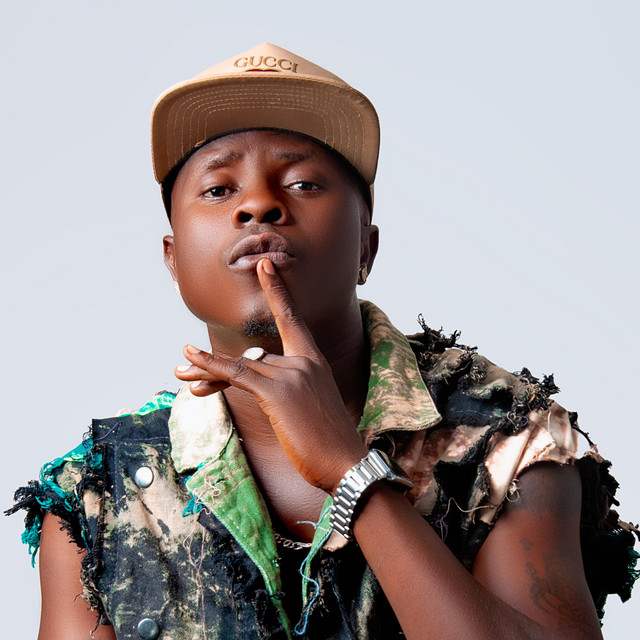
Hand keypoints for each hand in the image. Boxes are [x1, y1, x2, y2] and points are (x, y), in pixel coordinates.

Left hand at [174, 258, 367, 492]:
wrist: (346, 464)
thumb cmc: (330, 442)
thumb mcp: (311, 407)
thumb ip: (285, 389)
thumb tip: (253, 382)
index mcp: (314, 361)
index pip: (292, 318)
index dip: (277, 290)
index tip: (265, 266)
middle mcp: (303, 361)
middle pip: (252, 354)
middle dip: (216, 364)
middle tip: (185, 360)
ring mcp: (291, 374)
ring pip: (240, 366)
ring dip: (207, 371)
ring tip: (181, 373)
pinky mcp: (277, 391)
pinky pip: (236, 374)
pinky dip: (210, 366)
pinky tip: (190, 361)